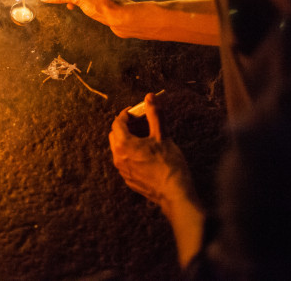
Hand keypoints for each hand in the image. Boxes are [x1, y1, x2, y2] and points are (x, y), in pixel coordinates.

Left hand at [109, 94, 197, 211]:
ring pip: (120, 149)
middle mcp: (118, 158)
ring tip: (147, 137)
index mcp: (123, 145)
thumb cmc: (168, 164)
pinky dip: (132, 153)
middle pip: (116, 135)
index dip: (127, 114)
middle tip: (143, 122)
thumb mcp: (162, 135)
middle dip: (127, 126)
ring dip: (129, 140)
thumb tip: (150, 97)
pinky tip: (148, 153)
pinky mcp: (130, 180)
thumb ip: (154, 114)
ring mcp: (123, 171)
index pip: (118, 122)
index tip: (138, 111)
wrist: (175, 194)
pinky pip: (125, 161)